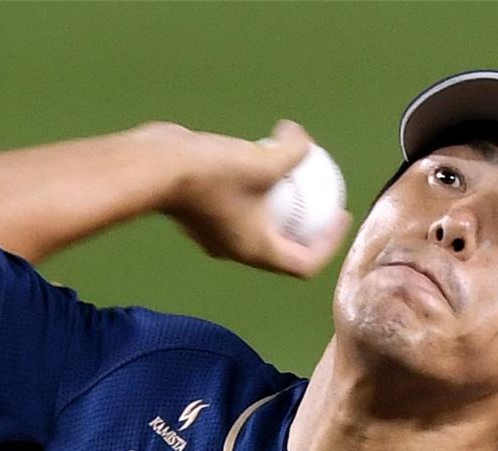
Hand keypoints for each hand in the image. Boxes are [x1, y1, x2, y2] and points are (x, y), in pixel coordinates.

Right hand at [158, 120, 350, 278]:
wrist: (156, 169)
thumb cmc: (212, 173)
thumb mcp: (263, 161)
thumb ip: (292, 152)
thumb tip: (303, 140)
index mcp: (258, 251)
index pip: (304, 263)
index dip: (329, 245)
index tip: (341, 217)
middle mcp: (238, 249)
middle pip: (283, 249)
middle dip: (307, 228)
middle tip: (322, 200)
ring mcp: (218, 234)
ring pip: (258, 225)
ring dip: (278, 206)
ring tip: (292, 175)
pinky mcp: (203, 213)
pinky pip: (237, 207)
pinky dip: (254, 191)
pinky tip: (257, 158)